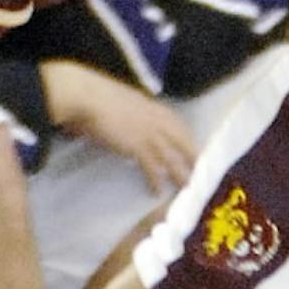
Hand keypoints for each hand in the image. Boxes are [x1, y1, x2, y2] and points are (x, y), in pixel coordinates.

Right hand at [39, 61, 195, 192]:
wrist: (87, 96)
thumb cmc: (99, 96)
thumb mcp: (124, 102)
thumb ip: (133, 113)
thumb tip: (133, 123)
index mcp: (152, 106)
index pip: (177, 123)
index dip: (187, 137)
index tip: (195, 149)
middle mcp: (155, 118)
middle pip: (182, 140)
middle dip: (192, 156)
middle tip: (201, 172)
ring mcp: (147, 132)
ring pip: (171, 156)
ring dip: (180, 173)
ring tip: (187, 187)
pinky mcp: (136, 146)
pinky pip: (151, 167)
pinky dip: (155, 180)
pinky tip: (158, 192)